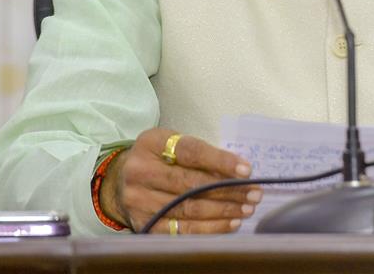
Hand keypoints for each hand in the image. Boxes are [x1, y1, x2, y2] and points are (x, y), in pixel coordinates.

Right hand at [99, 128, 261, 233]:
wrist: (120, 181)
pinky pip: (182, 230)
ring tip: (247, 209)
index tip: (246, 169)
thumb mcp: (172, 143)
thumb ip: (200, 153)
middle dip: (228, 190)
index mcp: (151, 143)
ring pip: (189, 209)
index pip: (191, 152)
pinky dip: (210, 228)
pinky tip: (230, 224)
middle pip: (191, 184)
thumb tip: (239, 170)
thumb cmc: (157, 158)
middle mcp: (141, 172)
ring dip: (223, 210)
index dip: (220, 161)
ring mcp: (139, 201)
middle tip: (254, 193)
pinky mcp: (143, 224)